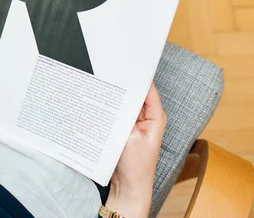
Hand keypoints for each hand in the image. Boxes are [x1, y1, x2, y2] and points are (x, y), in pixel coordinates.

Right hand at [107, 83, 166, 217]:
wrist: (128, 188)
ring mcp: (134, 124)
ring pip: (123, 104)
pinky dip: (109, 109)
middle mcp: (146, 118)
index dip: (138, 76)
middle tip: (107, 72)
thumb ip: (123, 115)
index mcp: (156, 117)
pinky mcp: (123, 130)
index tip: (125, 64)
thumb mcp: (129, 137)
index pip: (148, 89)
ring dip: (113, 98)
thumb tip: (116, 94)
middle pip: (134, 95)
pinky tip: (97, 103)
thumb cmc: (135, 166)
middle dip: (122, 86)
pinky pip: (116, 114)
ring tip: (100, 85)